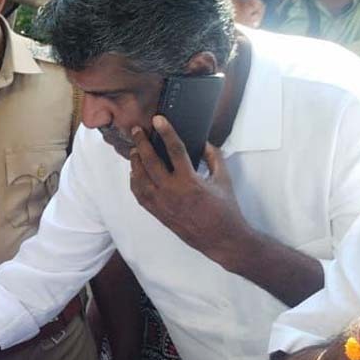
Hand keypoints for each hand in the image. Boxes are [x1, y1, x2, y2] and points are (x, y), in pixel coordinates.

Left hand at [128, 116, 252, 260]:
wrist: (221, 239)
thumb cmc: (225, 210)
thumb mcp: (224, 179)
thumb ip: (214, 157)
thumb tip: (204, 142)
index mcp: (190, 182)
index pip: (174, 150)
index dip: (166, 132)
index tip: (158, 119)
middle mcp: (172, 192)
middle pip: (150, 161)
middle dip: (141, 143)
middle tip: (137, 130)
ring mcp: (162, 204)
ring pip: (139, 179)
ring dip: (135, 162)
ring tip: (134, 150)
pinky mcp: (158, 214)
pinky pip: (140, 195)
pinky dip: (134, 182)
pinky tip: (135, 173)